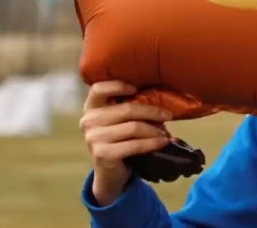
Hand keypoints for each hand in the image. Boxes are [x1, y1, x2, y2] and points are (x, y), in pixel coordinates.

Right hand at [79, 81, 171, 205]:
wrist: (109, 170)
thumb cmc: (118, 138)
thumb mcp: (118, 120)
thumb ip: (128, 107)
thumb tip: (161, 98)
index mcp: (91, 107)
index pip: (98, 89)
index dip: (117, 86)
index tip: (135, 88)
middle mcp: (88, 121)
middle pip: (126, 109)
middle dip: (152, 112)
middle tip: (168, 115)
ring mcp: (94, 139)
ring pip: (133, 128)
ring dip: (154, 130)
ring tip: (166, 132)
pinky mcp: (103, 154)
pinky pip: (134, 145)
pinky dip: (152, 143)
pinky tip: (163, 142)